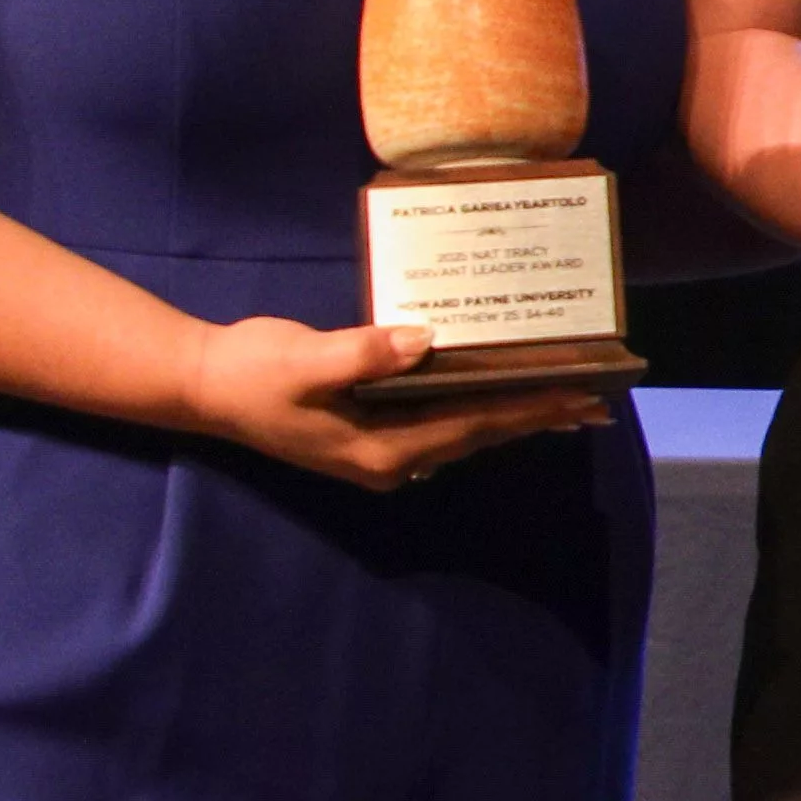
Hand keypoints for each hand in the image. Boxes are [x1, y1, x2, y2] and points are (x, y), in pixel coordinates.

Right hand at [180, 314, 614, 488]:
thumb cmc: (253, 372)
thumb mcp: (306, 359)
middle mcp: (390, 460)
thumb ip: (364, 351)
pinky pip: (440, 421)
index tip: (578, 398)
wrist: (205, 386)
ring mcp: (381, 450)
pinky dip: (476, 406)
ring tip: (565, 400)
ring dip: (512, 415)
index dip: (528, 411)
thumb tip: (425, 341)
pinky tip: (498, 387)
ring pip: (463, 431)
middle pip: (478, 435)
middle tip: (595, 400)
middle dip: (535, 416)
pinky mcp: (372, 432)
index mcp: (382, 449)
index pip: (472, 426)